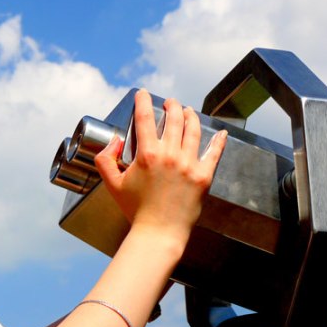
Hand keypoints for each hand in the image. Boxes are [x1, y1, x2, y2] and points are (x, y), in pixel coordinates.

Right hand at [94, 89, 225, 242]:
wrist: (158, 233)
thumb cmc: (136, 211)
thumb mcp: (112, 185)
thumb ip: (106, 160)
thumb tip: (113, 142)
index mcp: (148, 155)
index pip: (145, 118)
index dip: (143, 101)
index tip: (144, 94)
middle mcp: (170, 155)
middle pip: (173, 119)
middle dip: (171, 106)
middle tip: (170, 102)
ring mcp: (189, 165)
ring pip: (193, 130)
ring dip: (190, 116)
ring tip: (188, 111)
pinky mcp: (203, 176)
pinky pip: (214, 153)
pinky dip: (219, 141)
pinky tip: (221, 133)